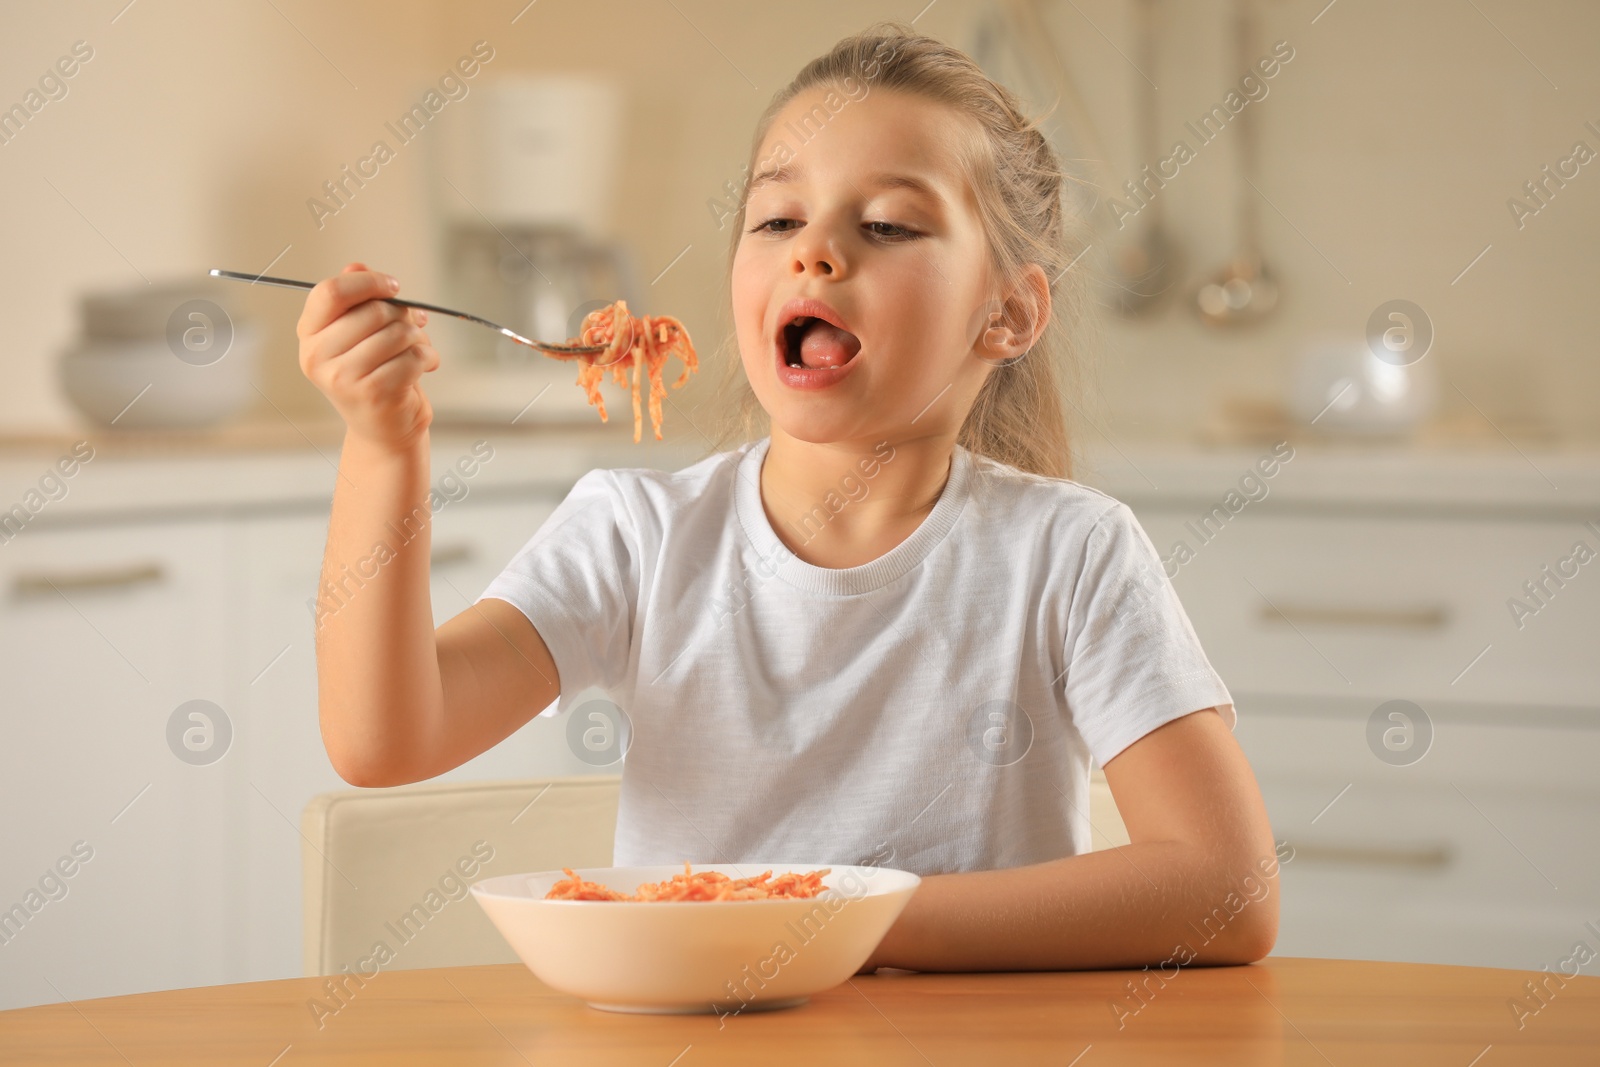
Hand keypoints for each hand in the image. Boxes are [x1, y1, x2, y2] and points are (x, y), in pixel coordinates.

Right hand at [297, 261, 439, 452]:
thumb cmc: (374, 374)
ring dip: (418, 337)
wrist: (384, 428)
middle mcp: (317, 357)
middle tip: (415, 324)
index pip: (330, 292)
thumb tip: (356, 266)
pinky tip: (426, 365)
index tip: (394, 287)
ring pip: (397, 334)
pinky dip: (428, 357)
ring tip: (418, 348)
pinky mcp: (373, 394)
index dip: (368, 282)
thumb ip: (357, 299)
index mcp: (309, 334)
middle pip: (372, 311)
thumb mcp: (359, 334)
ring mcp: (342, 378)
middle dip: (403, 314)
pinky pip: (412, 358)